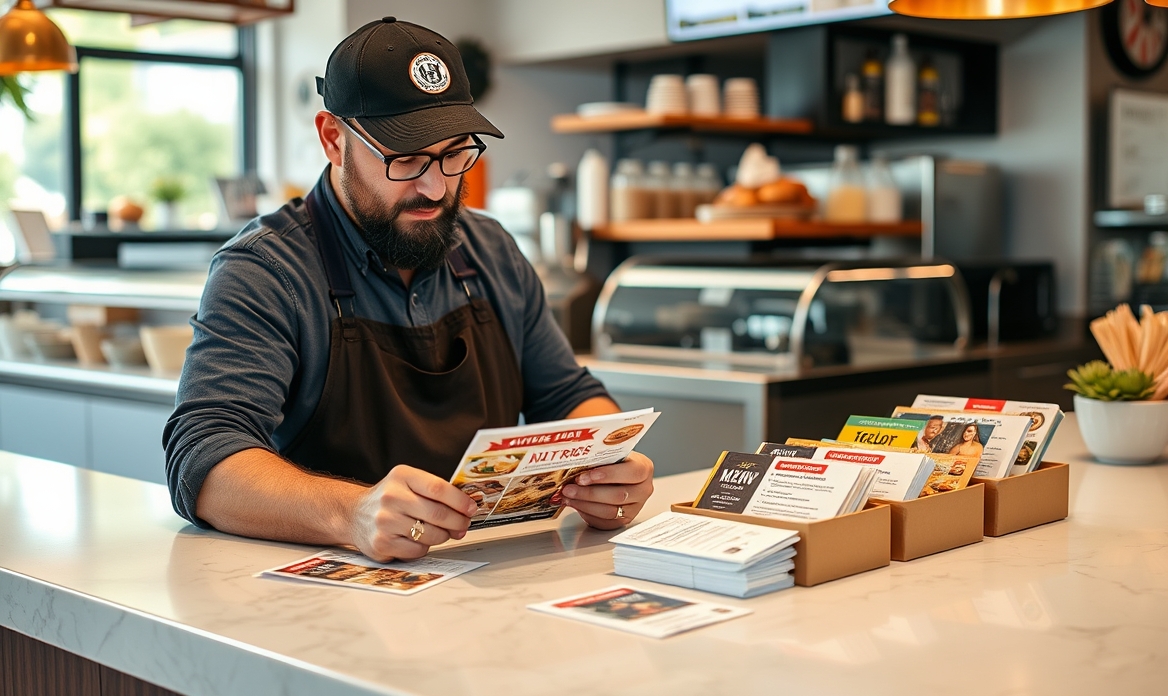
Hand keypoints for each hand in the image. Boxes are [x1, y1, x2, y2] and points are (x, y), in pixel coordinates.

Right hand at [348, 465, 477, 561]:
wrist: (353, 514)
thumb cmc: (389, 499)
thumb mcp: (408, 483)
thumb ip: (434, 491)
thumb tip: (466, 508)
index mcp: (401, 476)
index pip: (438, 488)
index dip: (460, 501)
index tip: (471, 508)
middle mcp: (391, 497)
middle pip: (438, 514)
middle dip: (458, 522)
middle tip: (464, 525)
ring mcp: (385, 521)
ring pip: (430, 535)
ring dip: (443, 536)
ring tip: (442, 533)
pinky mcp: (381, 543)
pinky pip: (417, 550)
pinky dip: (424, 548)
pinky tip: (419, 540)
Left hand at [560, 451, 653, 529]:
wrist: (615, 473)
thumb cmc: (612, 462)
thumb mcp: (609, 454)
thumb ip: (599, 458)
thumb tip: (575, 462)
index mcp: (643, 469)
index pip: (631, 473)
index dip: (608, 475)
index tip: (585, 476)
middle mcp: (643, 489)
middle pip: (618, 495)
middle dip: (589, 493)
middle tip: (570, 488)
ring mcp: (635, 507)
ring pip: (610, 511)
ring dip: (585, 504)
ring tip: (569, 496)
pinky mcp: (624, 520)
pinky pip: (605, 522)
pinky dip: (587, 514)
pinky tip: (576, 504)